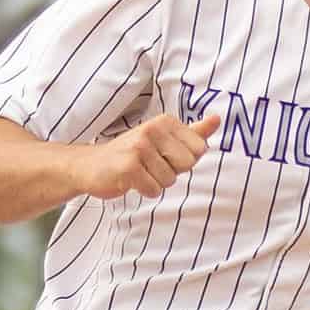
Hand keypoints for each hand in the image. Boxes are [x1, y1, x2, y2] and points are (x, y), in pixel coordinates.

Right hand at [79, 112, 221, 200]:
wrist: (91, 165)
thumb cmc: (132, 154)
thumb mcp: (164, 139)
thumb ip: (193, 132)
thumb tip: (218, 119)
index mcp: (165, 122)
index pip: (199, 150)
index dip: (184, 160)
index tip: (164, 155)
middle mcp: (153, 130)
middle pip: (187, 165)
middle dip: (171, 172)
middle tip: (150, 166)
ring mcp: (139, 147)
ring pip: (169, 180)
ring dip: (155, 182)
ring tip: (139, 172)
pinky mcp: (129, 167)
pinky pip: (154, 190)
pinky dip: (144, 190)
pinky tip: (130, 180)